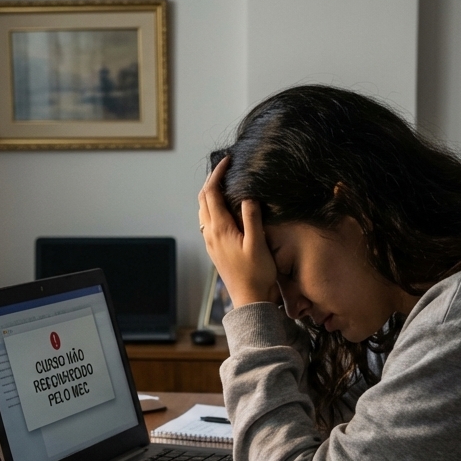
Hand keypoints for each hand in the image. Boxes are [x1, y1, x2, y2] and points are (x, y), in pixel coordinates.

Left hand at [198, 157, 278, 307]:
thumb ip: (252, 217)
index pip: (211, 193)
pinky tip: (224, 208)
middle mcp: (210, 233)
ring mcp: (210, 242)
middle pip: (203, 199)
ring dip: (210, 194)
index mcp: (220, 228)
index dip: (217, 174)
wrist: (249, 299)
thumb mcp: (258, 243)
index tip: (227, 161)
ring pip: (203, 210)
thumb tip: (248, 195)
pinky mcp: (214, 249)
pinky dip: (212, 207)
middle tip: (225, 169)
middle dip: (211, 181)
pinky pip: (207, 221)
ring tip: (225, 184)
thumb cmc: (256, 273)